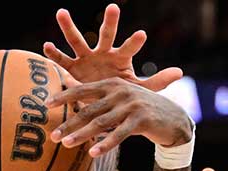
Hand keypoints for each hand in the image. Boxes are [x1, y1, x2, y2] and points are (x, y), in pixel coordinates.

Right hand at [43, 4, 182, 91]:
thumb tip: (181, 71)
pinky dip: (53, 53)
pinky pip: (61, 59)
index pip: (129, 47)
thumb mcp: (138, 89)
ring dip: (68, 27)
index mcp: (120, 58)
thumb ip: (157, 81)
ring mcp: (86, 58)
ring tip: (61, 12)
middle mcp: (103, 53)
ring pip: (77, 40)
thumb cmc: (120, 94)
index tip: (142, 35)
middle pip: (106, 35)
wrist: (100, 105)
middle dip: (110, 22)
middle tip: (113, 7)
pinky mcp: (72, 68)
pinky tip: (46, 45)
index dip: (135, 42)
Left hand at [46, 78, 191, 156]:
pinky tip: (93, 153)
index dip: (64, 97)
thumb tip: (74, 104)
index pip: (83, 90)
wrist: (173, 119)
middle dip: (69, 123)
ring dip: (82, 134)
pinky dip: (105, 144)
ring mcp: (131, 105)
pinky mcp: (141, 119)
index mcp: (112, 84)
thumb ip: (100, 102)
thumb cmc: (140, 112)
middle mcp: (120, 92)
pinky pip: (119, 134)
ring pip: (101, 122)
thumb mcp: (120, 102)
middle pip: (89, 109)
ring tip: (66, 144)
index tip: (46, 105)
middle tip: (53, 135)